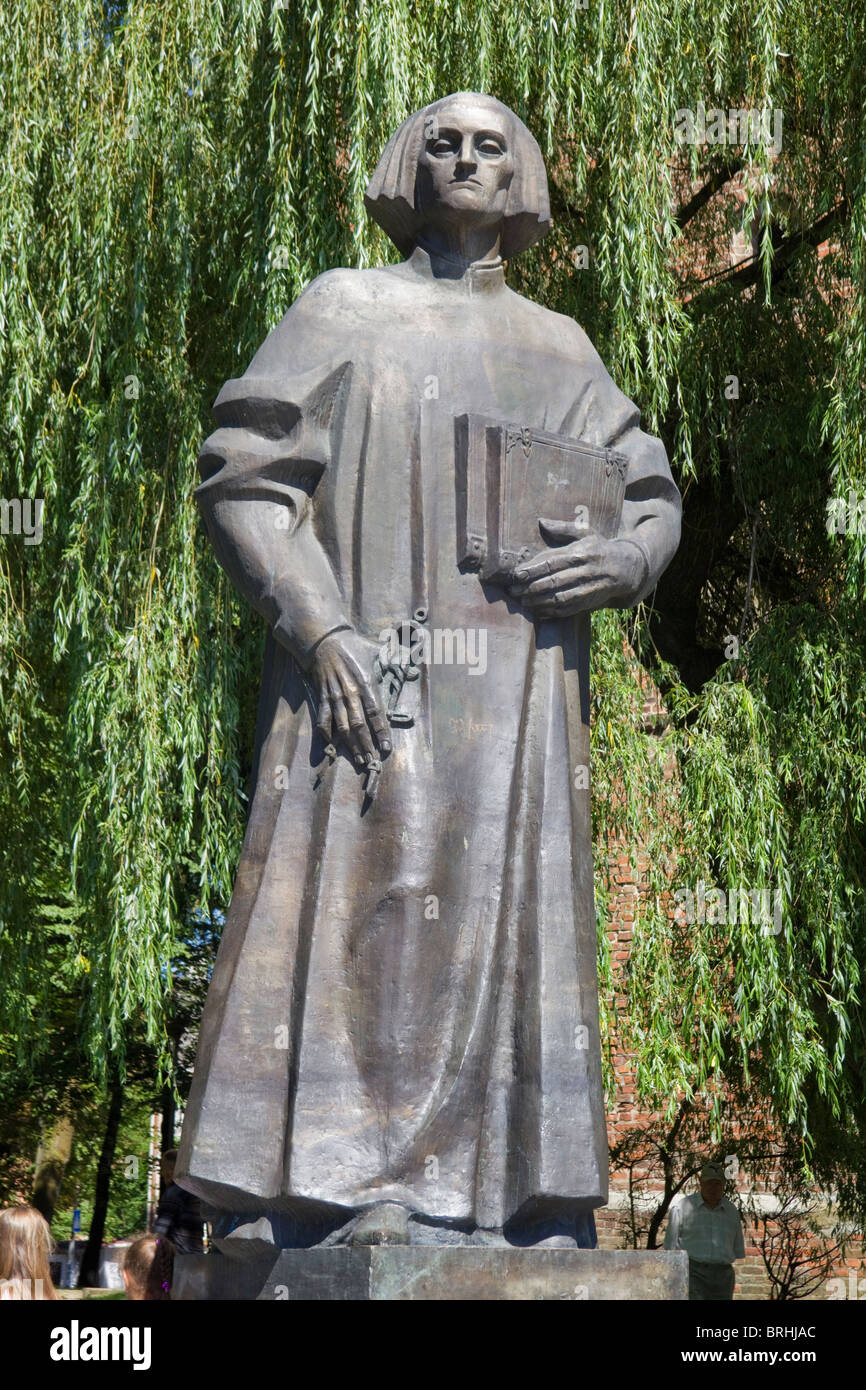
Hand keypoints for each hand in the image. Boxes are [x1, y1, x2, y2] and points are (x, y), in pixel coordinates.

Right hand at [311, 629, 391, 769]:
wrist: (325, 639)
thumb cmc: (355, 646)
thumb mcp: (377, 650)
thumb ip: (396, 661)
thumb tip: (415, 671)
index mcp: (366, 683)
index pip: (376, 712)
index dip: (381, 731)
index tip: (387, 747)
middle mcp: (350, 692)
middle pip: (359, 724)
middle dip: (366, 744)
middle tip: (371, 761)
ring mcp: (335, 696)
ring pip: (342, 725)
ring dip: (350, 744)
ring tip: (358, 759)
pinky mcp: (323, 695)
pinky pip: (323, 717)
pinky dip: (326, 731)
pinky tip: (331, 744)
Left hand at [508, 521, 646, 617]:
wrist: (627, 568)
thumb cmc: (600, 548)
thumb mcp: (586, 533)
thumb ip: (563, 528)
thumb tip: (541, 521)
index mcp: (581, 552)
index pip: (552, 561)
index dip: (533, 569)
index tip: (516, 574)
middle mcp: (585, 571)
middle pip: (554, 581)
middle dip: (531, 587)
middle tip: (512, 591)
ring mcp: (589, 588)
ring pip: (561, 597)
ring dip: (539, 602)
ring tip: (523, 602)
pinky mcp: (590, 602)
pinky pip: (569, 609)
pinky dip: (552, 612)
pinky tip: (538, 612)